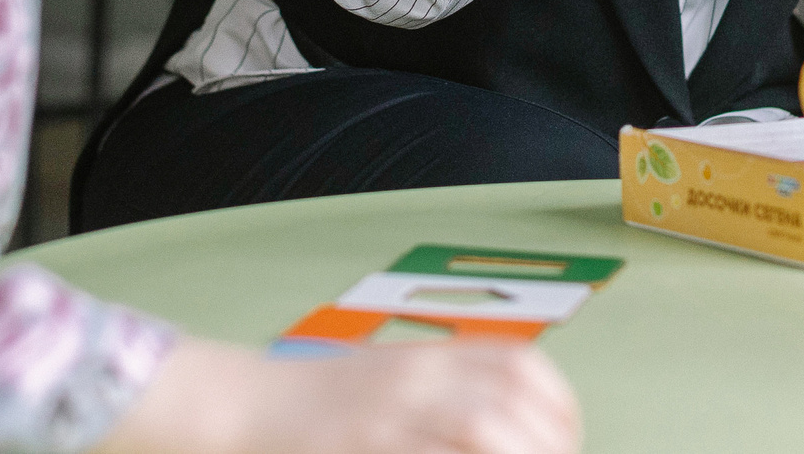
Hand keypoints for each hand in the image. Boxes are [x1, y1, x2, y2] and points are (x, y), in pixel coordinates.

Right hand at [98, 337, 581, 453]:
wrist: (239, 407)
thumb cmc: (317, 407)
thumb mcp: (389, 382)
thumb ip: (445, 394)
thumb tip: (514, 427)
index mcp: (426, 358)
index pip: (519, 365)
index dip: (559, 405)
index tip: (564, 439)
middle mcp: (414, 380)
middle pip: (510, 400)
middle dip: (547, 442)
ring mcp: (387, 417)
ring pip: (480, 430)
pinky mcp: (360, 448)